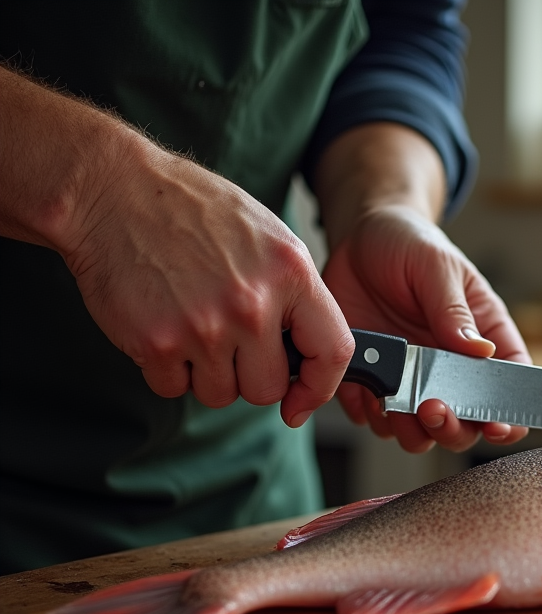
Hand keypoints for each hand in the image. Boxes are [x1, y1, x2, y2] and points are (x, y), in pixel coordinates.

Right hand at [63, 140, 352, 426]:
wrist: (112, 190)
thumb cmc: (194, 211)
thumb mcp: (269, 237)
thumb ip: (296, 294)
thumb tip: (312, 353)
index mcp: (291, 272)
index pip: (333, 351)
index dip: (321, 387)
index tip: (304, 399)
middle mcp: (253, 303)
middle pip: (268, 389)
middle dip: (248, 377)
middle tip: (228, 342)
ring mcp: (205, 326)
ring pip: (221, 395)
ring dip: (206, 374)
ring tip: (192, 325)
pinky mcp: (157, 342)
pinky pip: (174, 389)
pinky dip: (167, 369)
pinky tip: (163, 325)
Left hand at [322, 204, 530, 452]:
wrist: (358, 238)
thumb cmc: (410, 244)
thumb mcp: (437, 266)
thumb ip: (454, 311)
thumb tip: (480, 351)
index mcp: (482, 339)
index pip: (508, 390)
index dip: (508, 418)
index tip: (495, 426)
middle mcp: (450, 369)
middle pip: (464, 426)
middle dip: (451, 427)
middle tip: (430, 407)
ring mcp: (411, 380)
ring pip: (419, 434)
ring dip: (407, 428)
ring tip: (390, 398)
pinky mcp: (373, 384)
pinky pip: (373, 419)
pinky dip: (368, 413)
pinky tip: (362, 384)